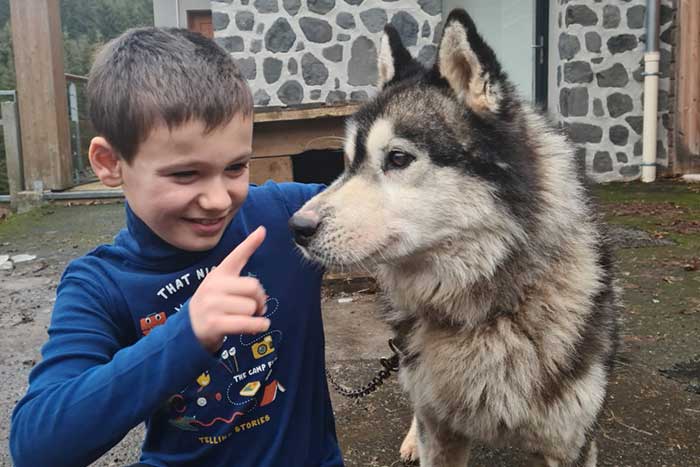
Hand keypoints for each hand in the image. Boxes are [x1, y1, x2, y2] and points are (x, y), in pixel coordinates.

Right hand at [190, 226, 269, 351]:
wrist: (190, 328)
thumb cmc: (214, 303)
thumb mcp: (223, 282)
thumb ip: (241, 262)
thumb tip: (261, 232)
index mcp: (219, 274)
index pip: (236, 256)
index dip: (250, 243)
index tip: (262, 230)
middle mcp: (214, 286)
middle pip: (253, 287)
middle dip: (260, 299)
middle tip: (258, 306)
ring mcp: (212, 305)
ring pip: (251, 307)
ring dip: (255, 316)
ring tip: (247, 318)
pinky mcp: (214, 323)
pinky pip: (246, 323)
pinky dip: (257, 326)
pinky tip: (259, 326)